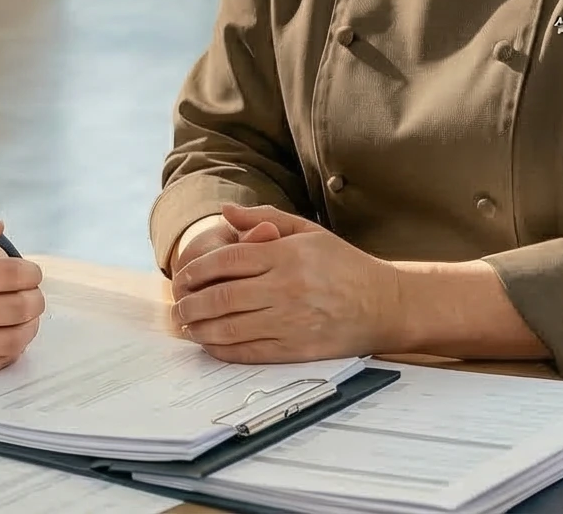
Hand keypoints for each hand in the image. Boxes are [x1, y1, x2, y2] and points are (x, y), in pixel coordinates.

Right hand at [0, 216, 42, 376]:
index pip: (12, 275)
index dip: (31, 273)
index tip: (30, 272)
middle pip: (20, 307)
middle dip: (35, 298)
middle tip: (31, 294)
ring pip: (14, 339)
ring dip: (29, 326)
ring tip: (25, 317)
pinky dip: (11, 350)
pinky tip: (6, 337)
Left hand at [171, 208, 402, 362]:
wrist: (384, 304)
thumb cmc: (344, 265)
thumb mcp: (308, 231)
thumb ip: (265, 219)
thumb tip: (226, 211)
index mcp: (287, 256)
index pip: (228, 260)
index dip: (197, 269)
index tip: (183, 277)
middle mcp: (286, 288)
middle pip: (222, 296)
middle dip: (192, 302)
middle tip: (178, 305)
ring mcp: (291, 321)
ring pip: (230, 327)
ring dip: (201, 328)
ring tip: (189, 324)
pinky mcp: (296, 349)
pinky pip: (249, 352)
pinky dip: (223, 350)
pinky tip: (211, 344)